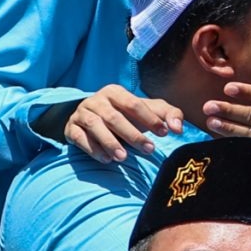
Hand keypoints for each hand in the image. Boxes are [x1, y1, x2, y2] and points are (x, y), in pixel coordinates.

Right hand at [65, 85, 184, 163]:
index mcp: (115, 91)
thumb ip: (168, 115)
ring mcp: (81, 113)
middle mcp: (96, 100)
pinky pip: (80, 138)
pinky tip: (106, 159)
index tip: (164, 133)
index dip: (149, 118)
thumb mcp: (148, 111)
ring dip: (110, 142)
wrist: (93, 120)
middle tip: (149, 150)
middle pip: (114, 117)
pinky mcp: (70, 128)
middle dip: (133, 135)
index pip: (134, 104)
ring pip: (95, 126)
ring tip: (124, 158)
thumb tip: (179, 128)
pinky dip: (93, 149)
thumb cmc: (127, 115)